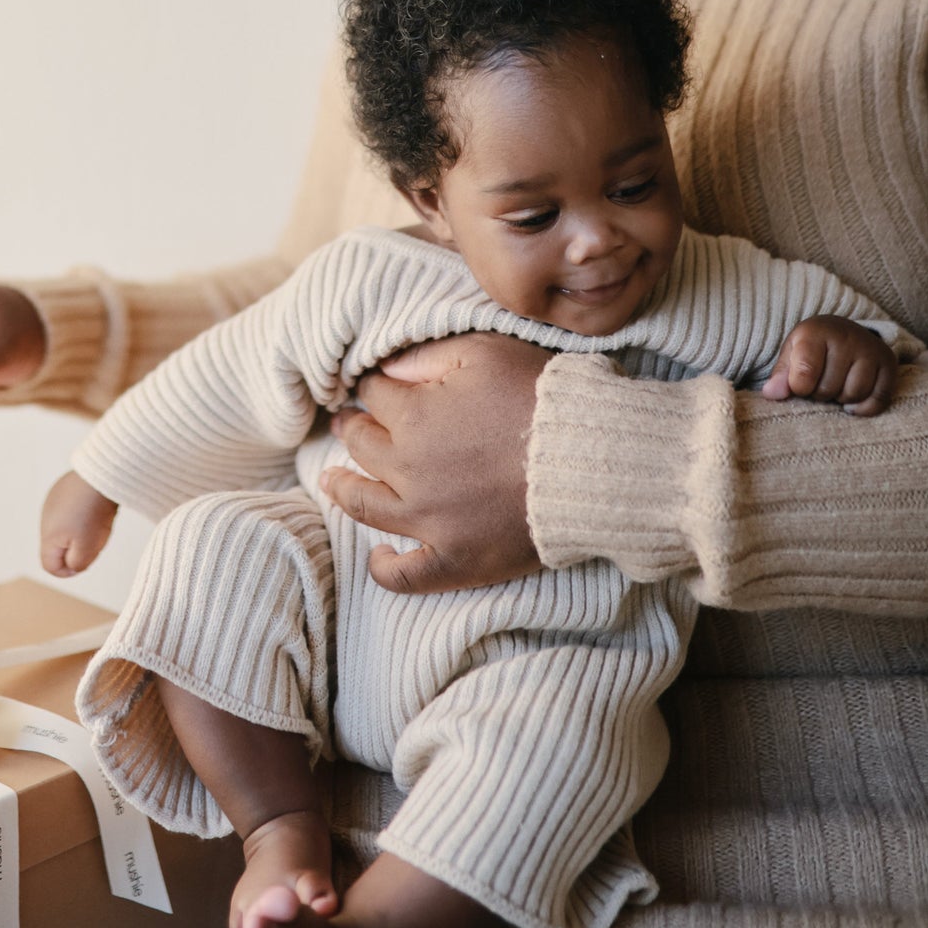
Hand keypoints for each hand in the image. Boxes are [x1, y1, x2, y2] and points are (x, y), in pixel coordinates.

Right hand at [40, 472, 118, 576]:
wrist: (99, 477)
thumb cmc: (93, 513)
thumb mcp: (88, 548)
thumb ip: (76, 564)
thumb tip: (71, 567)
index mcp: (48, 536)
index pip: (49, 566)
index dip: (67, 571)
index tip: (85, 562)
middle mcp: (45, 519)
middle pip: (57, 548)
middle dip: (75, 550)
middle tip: (94, 540)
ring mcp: (52, 503)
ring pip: (64, 529)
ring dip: (79, 531)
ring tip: (96, 522)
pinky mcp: (62, 491)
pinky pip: (69, 511)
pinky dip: (81, 514)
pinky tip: (93, 508)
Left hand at [320, 332, 550, 594]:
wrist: (595, 461)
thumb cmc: (544, 398)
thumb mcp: (484, 353)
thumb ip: (427, 357)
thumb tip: (386, 371)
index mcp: (413, 415)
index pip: (373, 395)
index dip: (373, 387)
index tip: (375, 387)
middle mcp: (408, 468)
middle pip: (361, 444)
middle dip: (352, 428)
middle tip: (350, 424)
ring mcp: (427, 519)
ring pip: (363, 504)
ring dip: (341, 488)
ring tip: (332, 480)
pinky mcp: (454, 559)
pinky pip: (403, 575)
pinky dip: (383, 567)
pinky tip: (376, 557)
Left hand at [762, 315, 896, 416]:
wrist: (841, 331)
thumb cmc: (810, 348)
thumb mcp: (790, 354)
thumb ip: (781, 375)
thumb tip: (771, 394)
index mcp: (815, 332)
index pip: (804, 375)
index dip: (799, 388)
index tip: (798, 384)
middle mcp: (847, 338)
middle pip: (828, 389)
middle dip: (818, 393)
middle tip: (819, 382)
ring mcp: (871, 350)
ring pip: (853, 395)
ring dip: (840, 399)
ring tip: (835, 385)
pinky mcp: (889, 363)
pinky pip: (877, 400)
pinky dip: (863, 407)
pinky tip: (851, 398)